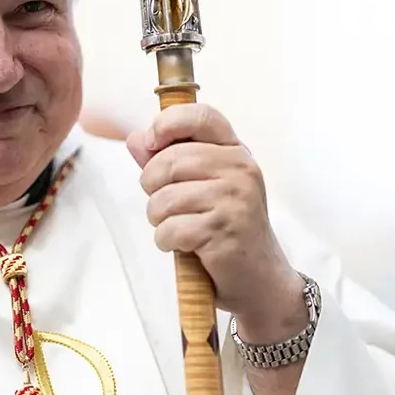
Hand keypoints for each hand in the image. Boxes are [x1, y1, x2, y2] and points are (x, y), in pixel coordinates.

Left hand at [126, 104, 306, 341]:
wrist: (260, 278)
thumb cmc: (225, 226)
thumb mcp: (202, 186)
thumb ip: (168, 160)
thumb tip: (134, 139)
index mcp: (235, 151)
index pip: (201, 116)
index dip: (167, 122)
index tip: (152, 141)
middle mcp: (240, 169)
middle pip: (169, 161)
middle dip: (152, 186)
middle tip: (163, 204)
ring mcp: (235, 199)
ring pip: (164, 197)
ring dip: (158, 218)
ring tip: (177, 226)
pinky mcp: (224, 230)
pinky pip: (170, 228)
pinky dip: (166, 241)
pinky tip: (184, 245)